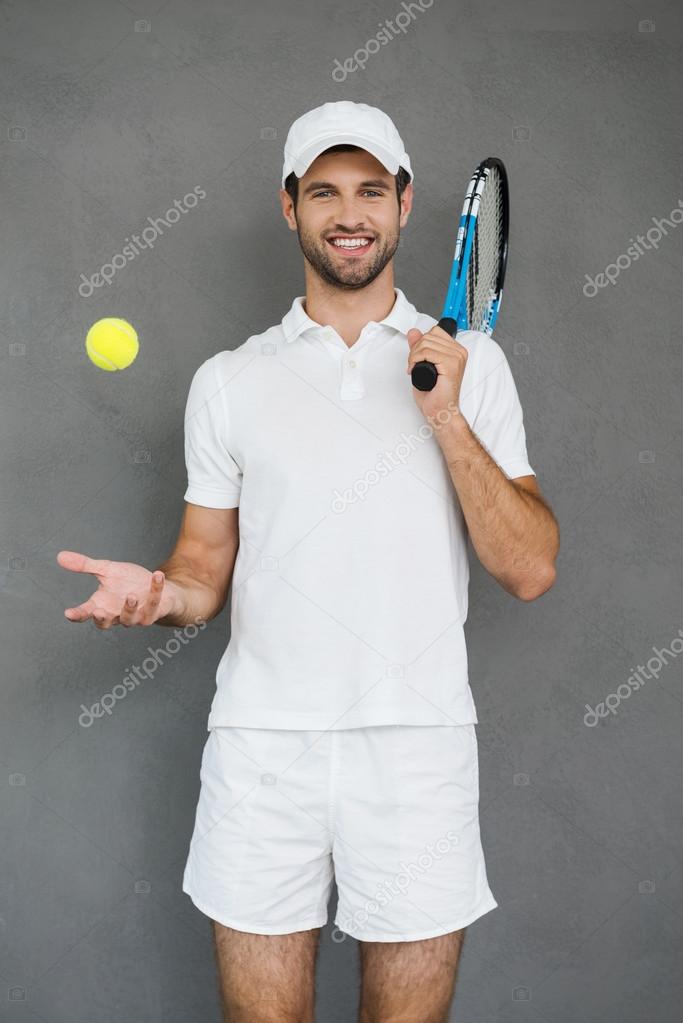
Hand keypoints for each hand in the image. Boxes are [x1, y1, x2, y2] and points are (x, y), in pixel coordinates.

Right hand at [57, 551, 181, 628]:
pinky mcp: (153, 612)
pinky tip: (157, 575)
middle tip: (97, 611)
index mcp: (102, 604)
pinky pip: (154, 603)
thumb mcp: (107, 570)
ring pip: (130, 618)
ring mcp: (135, 616)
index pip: (86, 612)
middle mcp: (117, 614)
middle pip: (105, 623)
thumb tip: (60, 556)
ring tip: (131, 596)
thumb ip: (85, 566)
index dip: (77, 614)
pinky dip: (156, 589)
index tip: (68, 613)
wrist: (157, 587)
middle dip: (101, 618)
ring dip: (129, 608)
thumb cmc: (129, 581)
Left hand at [406, 324, 467, 426]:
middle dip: (415, 349)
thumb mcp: (423, 365)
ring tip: (413, 368)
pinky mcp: (451, 365)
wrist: (441, 412)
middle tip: (413, 365)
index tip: (416, 357)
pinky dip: (415, 360)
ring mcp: (457, 358)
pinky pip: (427, 352)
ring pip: (426, 343)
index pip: (435, 331)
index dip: (421, 342)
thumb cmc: (435, 395)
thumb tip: (413, 332)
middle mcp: (459, 352)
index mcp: (456, 351)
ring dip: (413, 356)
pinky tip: (414, 370)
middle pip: (429, 335)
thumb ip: (419, 347)